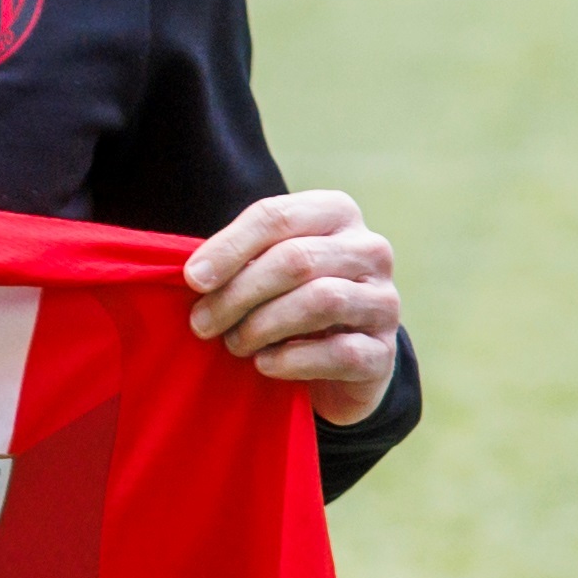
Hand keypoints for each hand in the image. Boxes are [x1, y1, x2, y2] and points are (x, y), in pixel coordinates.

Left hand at [184, 188, 402, 424]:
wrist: (339, 362)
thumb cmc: (290, 301)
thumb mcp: (267, 268)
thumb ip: (240, 261)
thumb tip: (196, 275)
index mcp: (337, 214)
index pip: (278, 217)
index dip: (230, 247)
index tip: (192, 279)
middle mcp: (370, 250)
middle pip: (297, 260)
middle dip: (238, 293)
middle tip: (202, 323)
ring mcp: (384, 301)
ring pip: (321, 301)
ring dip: (263, 326)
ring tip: (234, 344)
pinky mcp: (384, 353)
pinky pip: (339, 352)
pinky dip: (292, 360)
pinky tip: (265, 364)